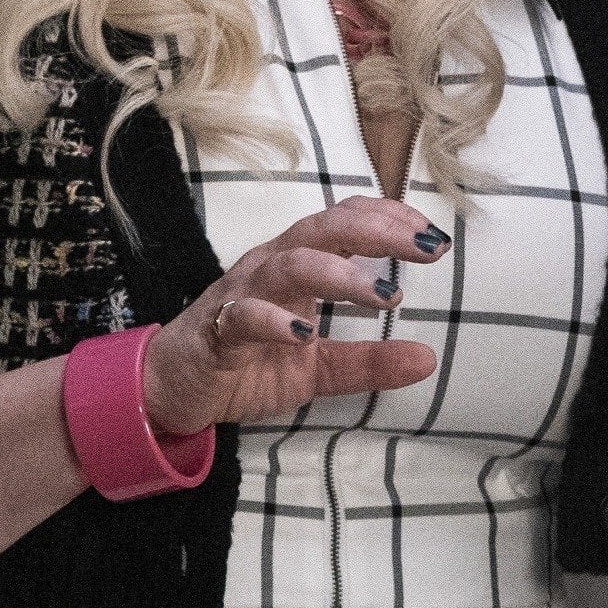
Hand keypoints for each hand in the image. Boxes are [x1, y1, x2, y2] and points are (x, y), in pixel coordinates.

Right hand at [140, 196, 442, 434]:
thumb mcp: (321, 369)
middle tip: (427, 248)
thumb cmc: (248, 362)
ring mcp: (242, 294)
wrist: (174, 389)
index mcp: (300, 265)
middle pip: (325, 229)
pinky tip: (305, 334)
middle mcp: (272, 267)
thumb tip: (428, 360)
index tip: (433, 234)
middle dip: (379, 231)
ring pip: (291, 265)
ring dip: (342, 275)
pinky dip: (275, 321)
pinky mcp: (216, 330)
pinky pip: (244, 315)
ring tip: (385, 295)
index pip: (345, 221)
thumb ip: (370, 362)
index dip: (389, 218)